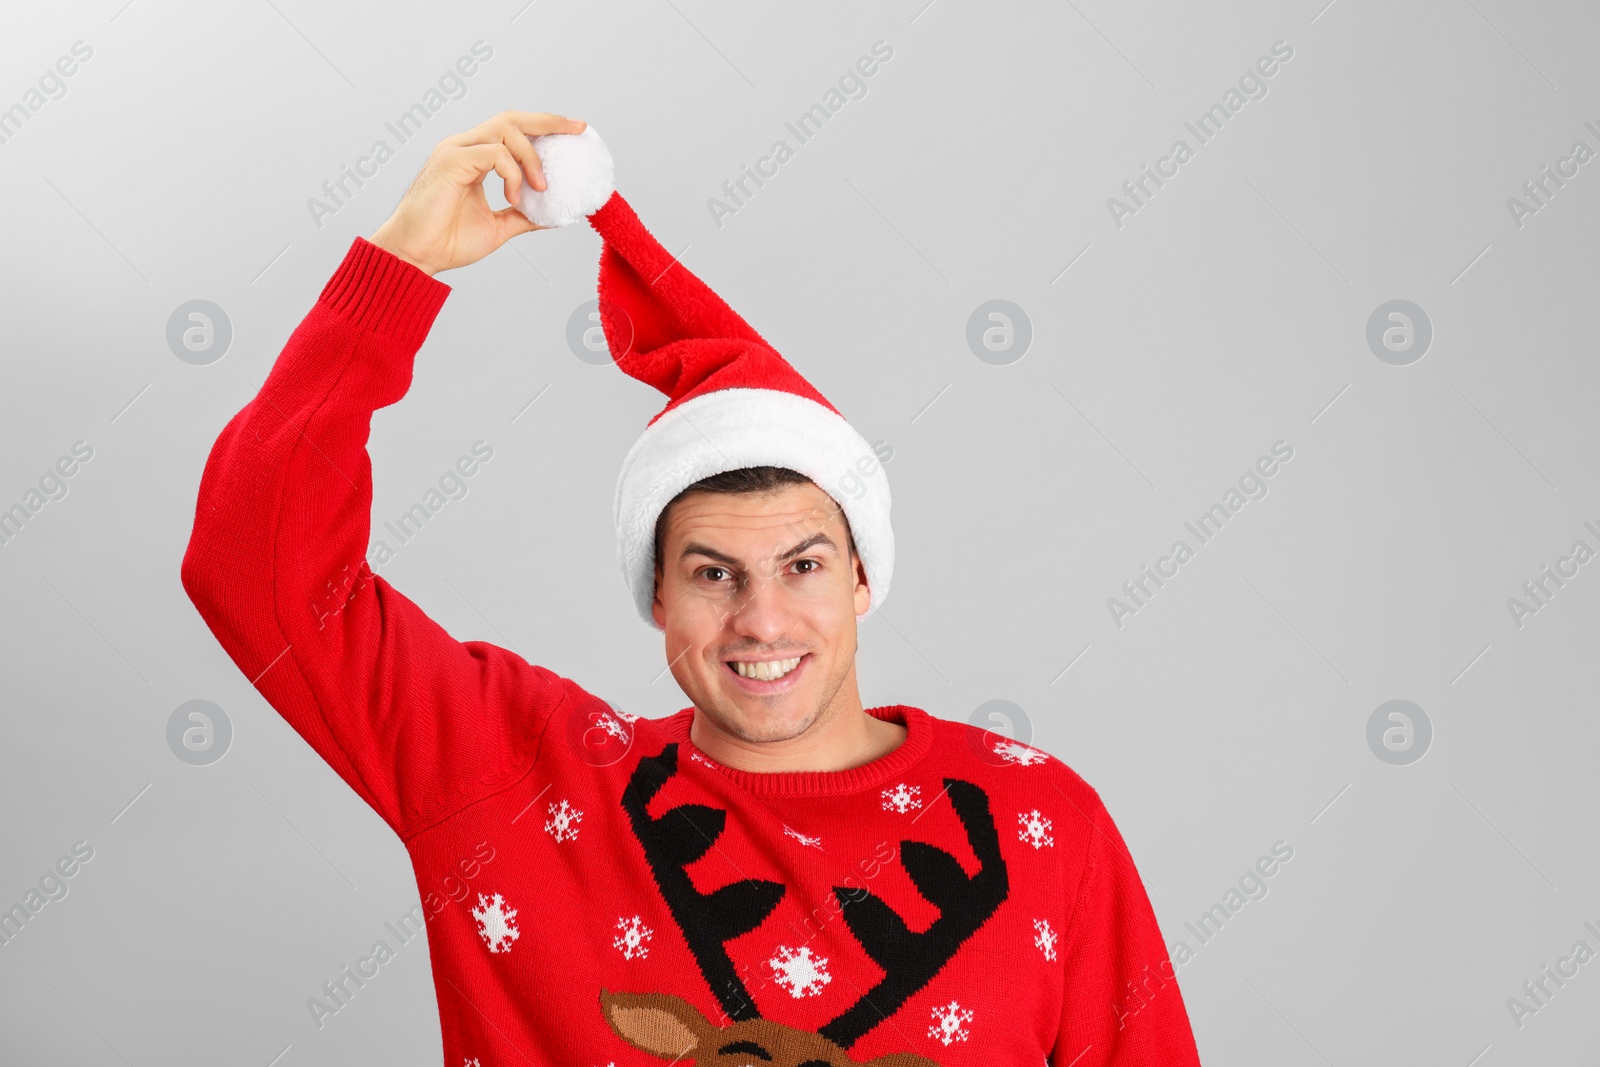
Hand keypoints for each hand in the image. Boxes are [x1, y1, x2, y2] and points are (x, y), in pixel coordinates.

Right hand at [370, 111, 585, 275]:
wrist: (416, 256)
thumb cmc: (446, 241)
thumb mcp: (499, 226)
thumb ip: (525, 215)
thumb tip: (555, 214)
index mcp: (474, 158)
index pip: (513, 131)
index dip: (544, 127)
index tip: (574, 130)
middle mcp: (464, 148)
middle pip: (511, 118)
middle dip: (547, 121)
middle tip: (576, 129)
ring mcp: (456, 151)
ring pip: (505, 130)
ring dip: (531, 157)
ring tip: (541, 187)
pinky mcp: (451, 162)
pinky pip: (494, 153)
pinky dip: (513, 173)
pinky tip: (515, 197)